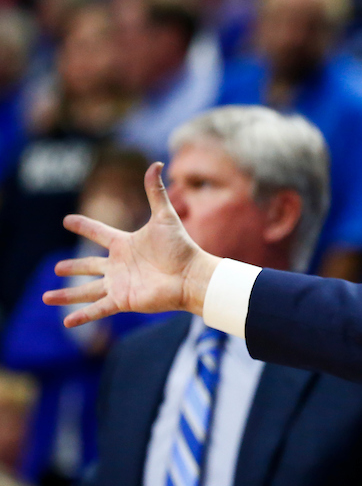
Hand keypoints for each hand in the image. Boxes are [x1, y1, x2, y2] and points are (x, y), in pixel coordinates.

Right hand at [43, 163, 219, 325]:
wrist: (192, 274)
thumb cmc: (181, 246)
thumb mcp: (164, 216)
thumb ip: (155, 192)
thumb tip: (156, 163)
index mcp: (125, 244)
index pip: (99, 233)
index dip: (83, 226)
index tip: (67, 221)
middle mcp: (119, 265)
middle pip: (89, 266)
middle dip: (73, 267)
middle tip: (56, 268)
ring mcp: (119, 284)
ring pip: (86, 290)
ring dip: (66, 295)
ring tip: (45, 297)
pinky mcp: (123, 300)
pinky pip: (98, 309)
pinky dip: (82, 316)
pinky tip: (66, 322)